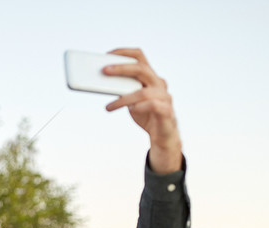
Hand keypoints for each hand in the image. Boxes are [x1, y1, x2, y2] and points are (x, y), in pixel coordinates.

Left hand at [103, 48, 181, 173]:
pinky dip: (139, 107)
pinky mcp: (167, 110)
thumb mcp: (130, 100)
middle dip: (121, 68)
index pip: (139, 57)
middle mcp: (158, 83)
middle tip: (104, 71)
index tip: (107, 54)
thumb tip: (102, 82)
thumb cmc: (145, 113)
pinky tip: (131, 111)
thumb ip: (122, 90)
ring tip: (108, 107)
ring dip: (123, 99)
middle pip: (141, 69)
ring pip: (143, 91)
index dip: (124, 52)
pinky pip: (152, 105)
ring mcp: (164, 96)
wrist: (162, 134)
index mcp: (150, 76)